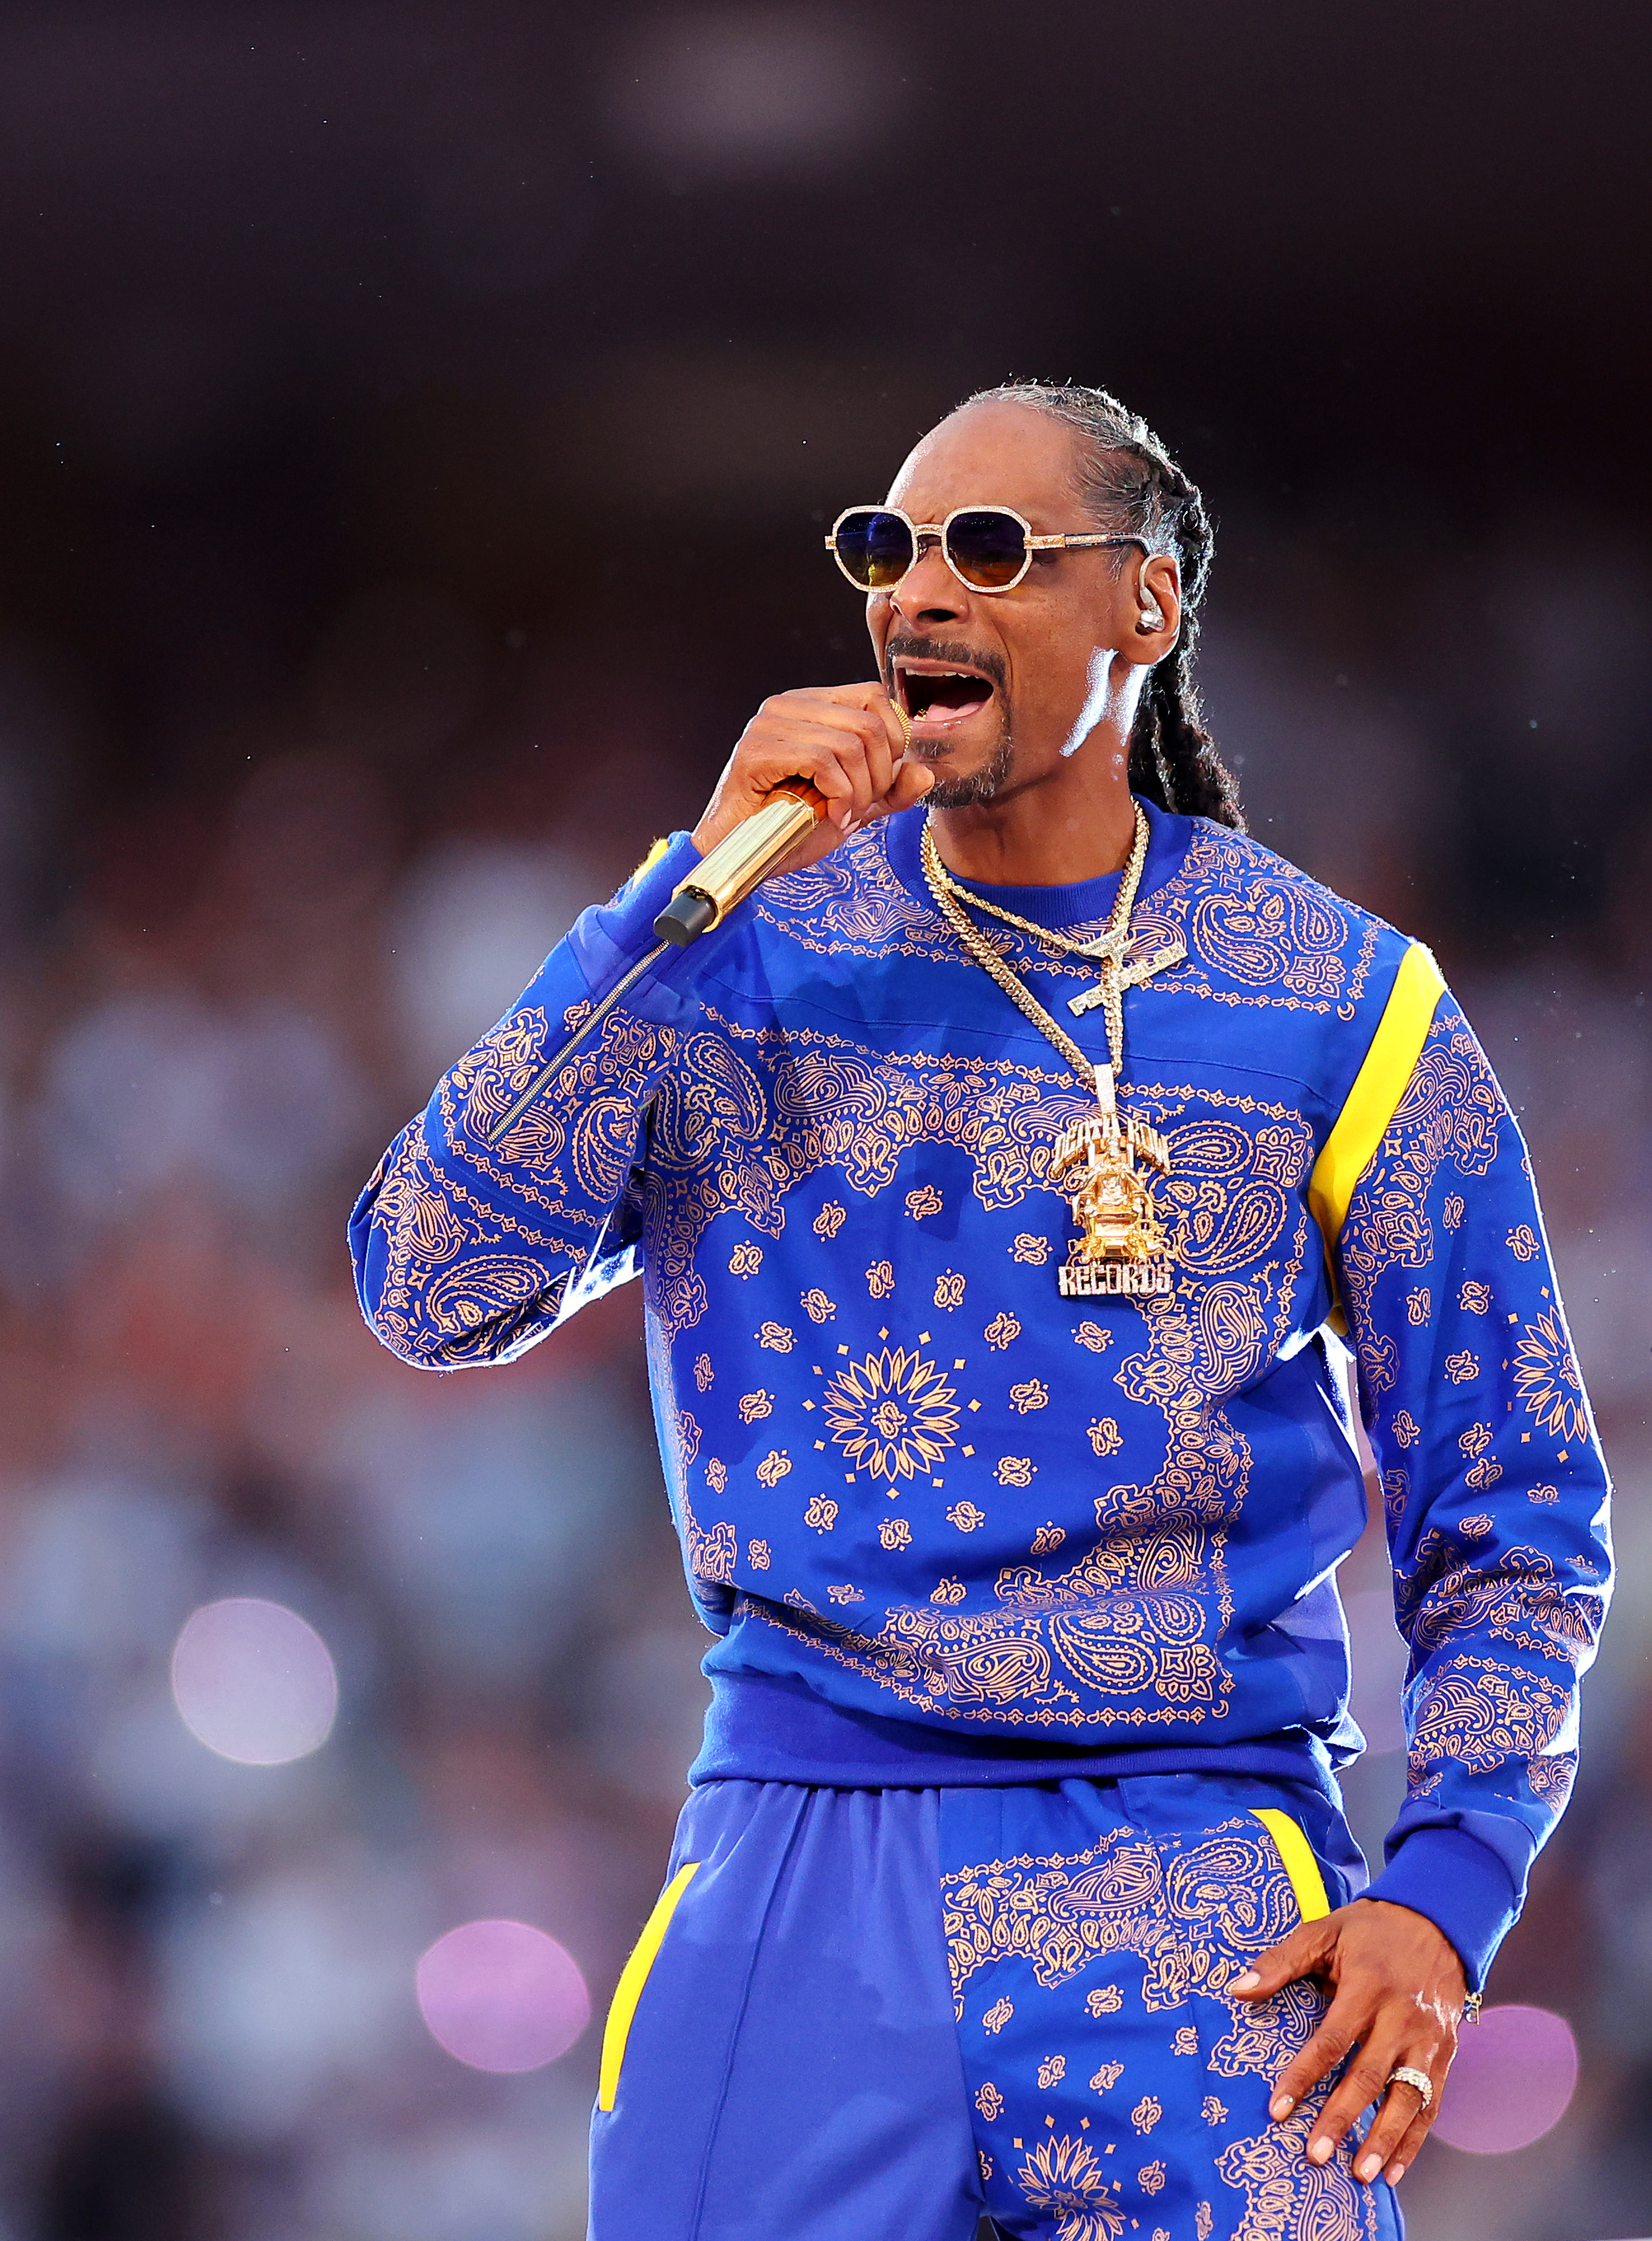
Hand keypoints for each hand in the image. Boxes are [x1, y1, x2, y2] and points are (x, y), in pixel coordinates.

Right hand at [691, 682, 931, 872]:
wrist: (739, 857)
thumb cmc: (788, 829)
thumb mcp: (853, 808)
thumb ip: (889, 790)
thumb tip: (926, 773)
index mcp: (812, 706)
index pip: (874, 697)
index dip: (892, 742)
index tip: (877, 785)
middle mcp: (788, 705)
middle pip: (869, 724)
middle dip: (878, 776)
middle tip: (860, 809)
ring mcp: (769, 724)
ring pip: (850, 744)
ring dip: (858, 792)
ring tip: (842, 815)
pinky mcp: (756, 750)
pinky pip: (821, 761)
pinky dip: (838, 795)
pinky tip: (828, 817)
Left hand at [1230, 1898, 1466, 2187]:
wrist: (1437, 1921)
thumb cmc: (1371, 1930)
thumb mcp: (1324, 1931)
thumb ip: (1281, 1961)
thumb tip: (1238, 1989)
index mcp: (1367, 1988)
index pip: (1331, 2041)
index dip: (1303, 2077)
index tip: (1277, 2109)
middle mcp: (1401, 2018)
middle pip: (1368, 2077)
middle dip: (1340, 2119)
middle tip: (1314, 2155)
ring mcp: (1427, 2039)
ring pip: (1407, 2099)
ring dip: (1383, 2140)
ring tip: (1360, 2175)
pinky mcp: (1445, 2054)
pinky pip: (1432, 2103)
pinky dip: (1414, 2139)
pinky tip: (1394, 2168)